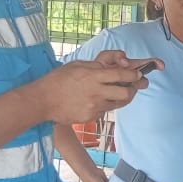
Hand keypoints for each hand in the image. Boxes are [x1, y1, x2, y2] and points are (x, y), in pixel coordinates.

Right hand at [41, 51, 158, 122]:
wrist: (43, 100)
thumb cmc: (59, 79)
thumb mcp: (78, 64)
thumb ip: (98, 64)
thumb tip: (115, 64)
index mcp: (93, 76)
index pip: (122, 74)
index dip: (134, 74)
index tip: (139, 74)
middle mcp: (96, 92)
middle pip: (126, 93)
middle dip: (133, 89)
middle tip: (134, 85)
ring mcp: (94, 106)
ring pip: (118, 104)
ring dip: (122, 97)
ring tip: (118, 92)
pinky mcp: (91, 117)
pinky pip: (106, 110)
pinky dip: (106, 105)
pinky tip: (97, 100)